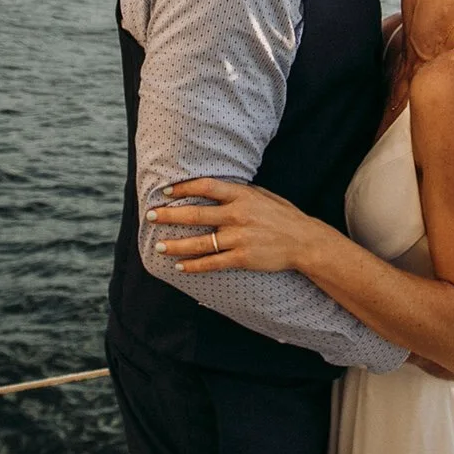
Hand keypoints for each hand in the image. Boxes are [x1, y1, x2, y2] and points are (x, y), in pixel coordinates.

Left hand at [148, 178, 328, 273]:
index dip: (183, 187)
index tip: (166, 191)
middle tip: (150, 215)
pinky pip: (213, 263)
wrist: (304, 241)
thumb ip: (238, 192)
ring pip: (200, 242)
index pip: (206, 187)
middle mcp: (238, 215)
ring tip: (159, 245)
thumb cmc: (282, 216)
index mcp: (242, 195)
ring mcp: (239, 238)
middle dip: (169, 215)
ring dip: (176, 244)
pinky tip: (180, 266)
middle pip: (196, 214)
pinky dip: (194, 266)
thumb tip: (213, 188)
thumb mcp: (262, 195)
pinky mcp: (242, 258)